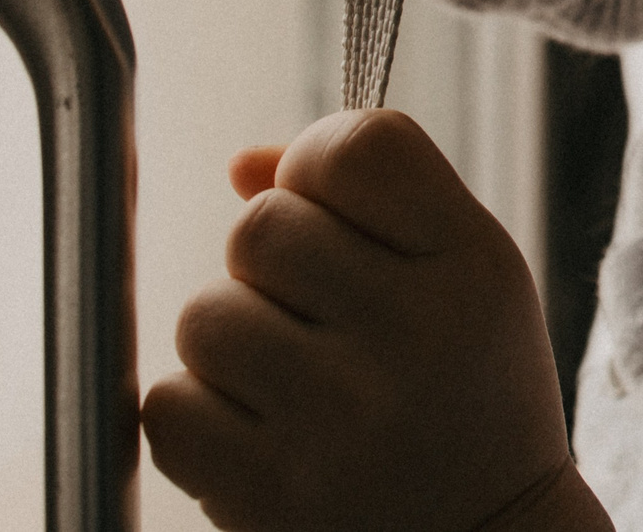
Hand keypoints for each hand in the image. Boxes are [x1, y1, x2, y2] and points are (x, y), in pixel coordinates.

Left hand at [143, 110, 607, 531]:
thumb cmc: (468, 392)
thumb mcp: (467, 280)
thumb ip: (376, 202)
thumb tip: (241, 165)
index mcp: (474, 267)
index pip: (359, 149)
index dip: (318, 164)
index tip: (335, 216)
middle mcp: (413, 334)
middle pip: (262, 225)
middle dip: (270, 261)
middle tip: (318, 314)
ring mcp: (336, 419)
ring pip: (204, 314)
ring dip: (230, 338)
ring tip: (290, 379)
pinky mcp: (267, 494)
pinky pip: (168, 404)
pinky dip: (199, 415)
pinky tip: (262, 434)